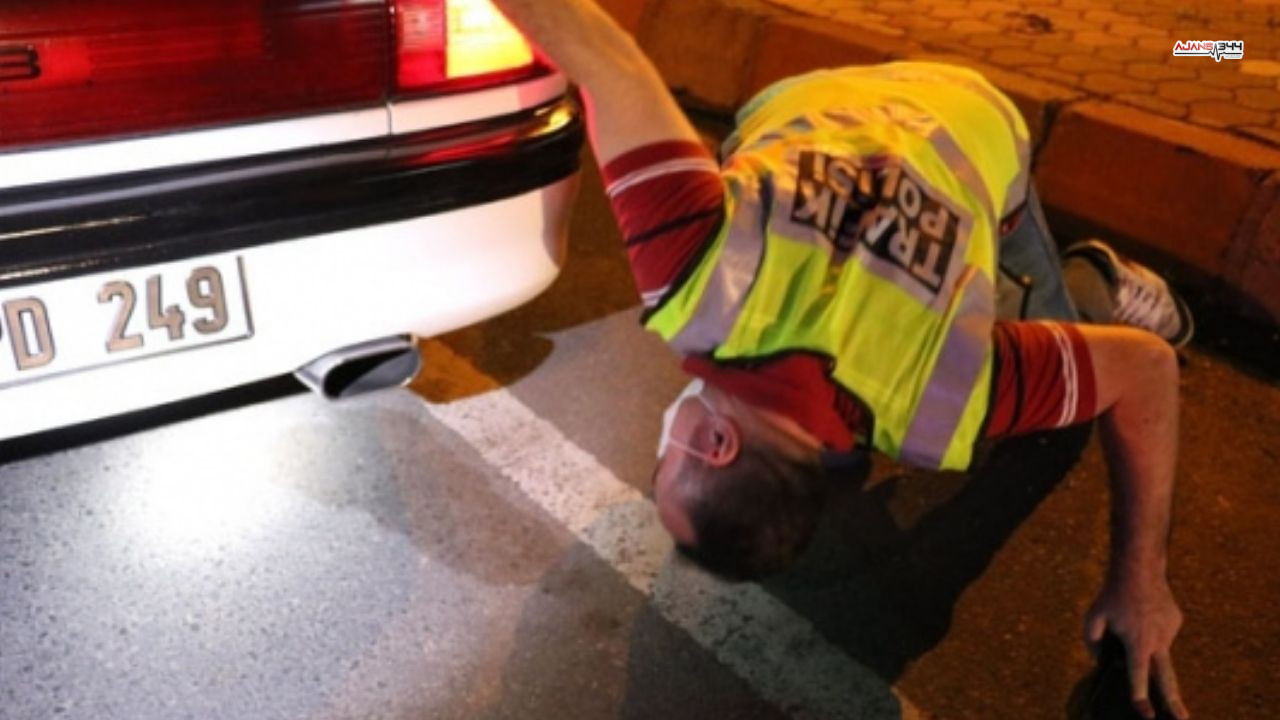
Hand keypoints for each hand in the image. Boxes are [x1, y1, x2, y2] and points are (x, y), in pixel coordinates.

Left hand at [1085, 577, 1188, 718]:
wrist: (1139, 567)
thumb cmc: (1112, 594)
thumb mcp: (1093, 617)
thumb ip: (1092, 642)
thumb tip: (1101, 660)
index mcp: (1138, 642)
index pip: (1138, 675)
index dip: (1140, 696)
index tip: (1145, 713)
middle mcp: (1159, 640)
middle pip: (1168, 678)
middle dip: (1175, 702)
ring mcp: (1171, 630)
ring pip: (1158, 647)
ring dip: (1146, 641)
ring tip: (1134, 613)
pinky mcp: (1176, 621)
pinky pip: (1161, 632)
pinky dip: (1151, 627)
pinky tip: (1142, 610)